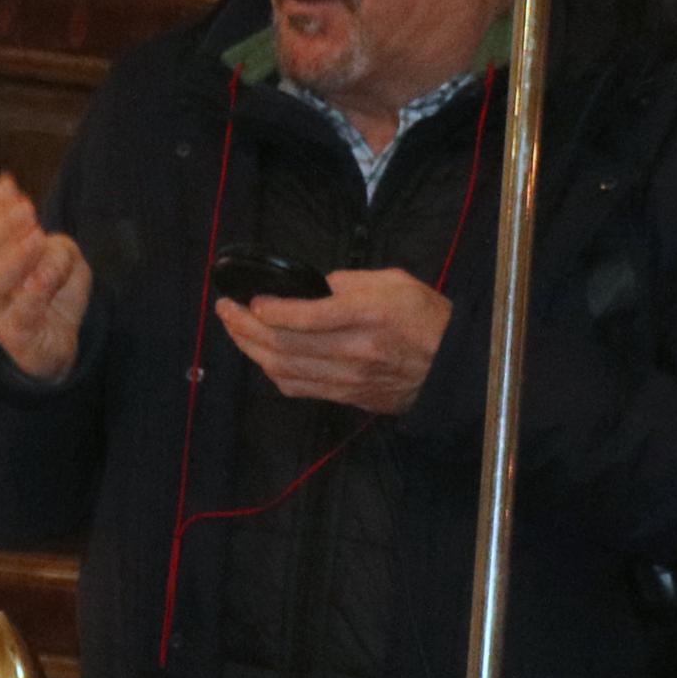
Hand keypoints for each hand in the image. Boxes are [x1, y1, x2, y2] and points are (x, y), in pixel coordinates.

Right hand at [0, 173, 91, 384]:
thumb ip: (56, 247)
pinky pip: (19, 314)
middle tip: (27, 209)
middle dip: (3, 227)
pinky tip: (40, 280)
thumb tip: (44, 242)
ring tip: (36, 238)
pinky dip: (30, 296)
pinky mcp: (15, 335)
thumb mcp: (62, 261)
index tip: (10, 186)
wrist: (54, 345)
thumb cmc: (52, 295)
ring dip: (16, 257)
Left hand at [216, 267, 453, 413]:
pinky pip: (299, 388)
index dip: (270, 311)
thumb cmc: (424, 315)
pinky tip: (260, 356)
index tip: (250, 299)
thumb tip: (314, 287)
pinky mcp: (347, 397)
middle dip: (245, 328)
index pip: (305, 318)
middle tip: (225, 310)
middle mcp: (354, 351)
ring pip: (285, 370)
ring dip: (251, 351)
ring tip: (234, 330)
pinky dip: (272, 372)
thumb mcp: (394, 280)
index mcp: (366, 316)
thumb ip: (350, 280)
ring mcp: (348, 379)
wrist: (452, 365)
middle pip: (285, 346)